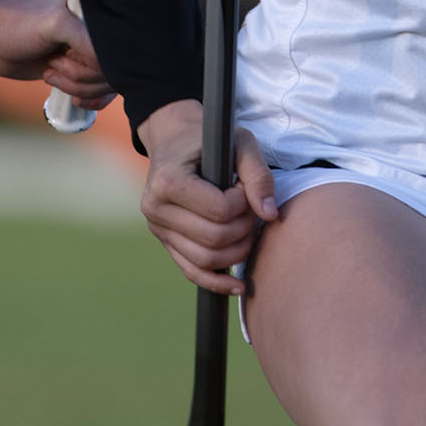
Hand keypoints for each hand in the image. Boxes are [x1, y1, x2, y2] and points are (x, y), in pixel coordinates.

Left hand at [0, 0, 113, 104]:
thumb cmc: (18, 24)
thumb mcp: (55, 25)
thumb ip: (88, 39)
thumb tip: (112, 64)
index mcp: (97, 13)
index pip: (119, 47)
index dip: (99, 61)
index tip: (69, 56)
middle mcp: (97, 32)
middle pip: (114, 70)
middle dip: (82, 75)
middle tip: (54, 62)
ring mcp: (89, 52)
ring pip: (106, 85)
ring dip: (77, 87)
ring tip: (51, 72)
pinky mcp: (80, 70)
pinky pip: (100, 92)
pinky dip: (89, 100)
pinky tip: (72, 99)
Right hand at [134, 100, 278, 295]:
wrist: (174, 139)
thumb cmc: (207, 138)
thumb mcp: (238, 142)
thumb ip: (257, 175)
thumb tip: (270, 215)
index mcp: (168, 181)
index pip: (219, 210)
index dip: (243, 203)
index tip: (244, 187)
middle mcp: (155, 208)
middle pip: (214, 238)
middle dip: (244, 228)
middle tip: (252, 209)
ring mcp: (158, 229)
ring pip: (205, 260)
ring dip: (237, 251)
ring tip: (248, 228)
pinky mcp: (165, 242)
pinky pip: (192, 271)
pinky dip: (217, 283)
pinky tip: (239, 287)